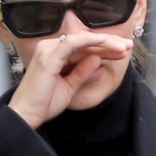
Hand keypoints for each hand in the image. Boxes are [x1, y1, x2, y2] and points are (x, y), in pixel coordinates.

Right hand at [7, 31, 133, 129]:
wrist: (26, 115)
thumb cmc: (43, 103)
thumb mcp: (70, 86)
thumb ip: (82, 72)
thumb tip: (97, 59)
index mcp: (54, 54)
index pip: (84, 47)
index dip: (105, 49)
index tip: (122, 53)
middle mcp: (50, 47)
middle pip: (85, 42)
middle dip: (109, 43)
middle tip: (129, 46)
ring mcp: (48, 49)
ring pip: (82, 40)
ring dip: (105, 42)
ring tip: (123, 47)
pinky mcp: (49, 56)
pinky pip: (74, 43)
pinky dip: (91, 41)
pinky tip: (106, 42)